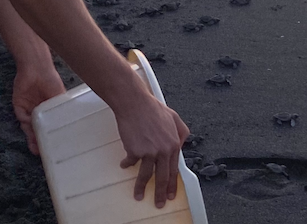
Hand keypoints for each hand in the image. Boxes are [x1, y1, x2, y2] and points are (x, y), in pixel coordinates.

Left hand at [12, 64, 66, 154]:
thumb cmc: (51, 80)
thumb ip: (60, 110)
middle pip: (38, 131)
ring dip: (32, 138)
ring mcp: (28, 111)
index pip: (50, 128)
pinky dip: (26, 125)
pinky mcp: (19, 107)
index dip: (51, 139)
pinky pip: (22, 119)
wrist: (36, 68)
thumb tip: (69, 126)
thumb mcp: (60, 97)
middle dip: (40, 143)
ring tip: (36, 149)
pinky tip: (31, 131)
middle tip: (43, 155)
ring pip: (29, 128)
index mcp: (50, 111)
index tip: (55, 151)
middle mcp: (39, 113)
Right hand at [116, 90, 189, 208]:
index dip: (172, 184)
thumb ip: (180, 131)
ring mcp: (149, 152)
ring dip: (141, 187)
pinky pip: (131, 162)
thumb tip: (182, 143)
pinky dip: (127, 164)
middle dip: (160, 193)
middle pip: (162, 177)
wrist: (135, 103)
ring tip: (138, 195)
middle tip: (159, 203)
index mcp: (173, 144)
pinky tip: (125, 164)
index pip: (174, 169)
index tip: (171, 194)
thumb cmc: (152, 108)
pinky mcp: (134, 151)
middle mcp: (163, 150)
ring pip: (146, 175)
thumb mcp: (174, 117)